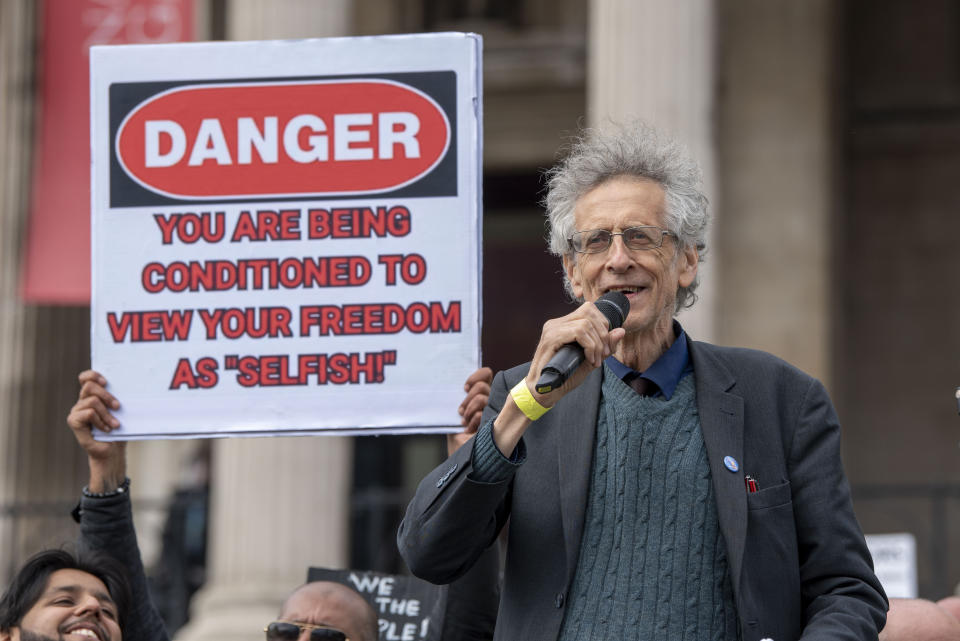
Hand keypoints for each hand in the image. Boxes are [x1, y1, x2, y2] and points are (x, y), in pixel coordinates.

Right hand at [67, 370, 125, 491]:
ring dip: (107, 413)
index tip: (107, 382)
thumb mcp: (122, 411)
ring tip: (114, 424)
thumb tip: (132, 383)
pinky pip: (89, 413)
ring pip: (92, 401)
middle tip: (118, 407)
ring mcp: (76, 411)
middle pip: (89, 386)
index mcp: (92, 396)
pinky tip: (106, 429)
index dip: (94, 375)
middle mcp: (82, 401)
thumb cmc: (119, 430)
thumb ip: (119, 397)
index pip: (86, 377)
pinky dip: (100, 421)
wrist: (113, 451)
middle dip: (107, 395)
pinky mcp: (73, 421)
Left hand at [448, 367, 492, 454]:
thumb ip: (458, 401)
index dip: (478, 375)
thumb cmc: (458, 440)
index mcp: (481, 398)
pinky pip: (482, 412)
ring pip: (482, 397)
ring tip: (464, 422)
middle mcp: (490, 403)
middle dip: (469, 396)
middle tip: (461, 411)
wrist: (463, 460)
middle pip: (483, 386)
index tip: (465, 386)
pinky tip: (470, 430)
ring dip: (469, 409)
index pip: (486, 376)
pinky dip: (473, 420)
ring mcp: (494, 413)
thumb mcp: (454, 417)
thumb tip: (461, 387)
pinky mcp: (496, 423)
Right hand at [490, 302, 623, 456]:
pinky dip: (590, 346)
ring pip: (586, 323)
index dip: (604, 324)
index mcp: (564, 324)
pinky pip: (578, 332)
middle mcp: (556, 323)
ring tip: (595, 361)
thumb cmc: (565, 377)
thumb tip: (621, 331)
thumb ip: (605, 346)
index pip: (590, 309)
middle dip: (603, 334)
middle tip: (603, 355)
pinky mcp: (550, 338)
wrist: (544, 392)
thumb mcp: (590, 361)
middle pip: (589, 311)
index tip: (605, 347)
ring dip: (597, 343)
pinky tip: (589, 360)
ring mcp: (552, 329)